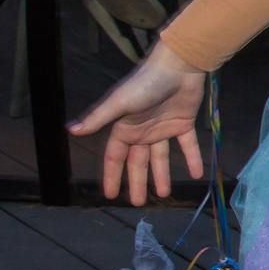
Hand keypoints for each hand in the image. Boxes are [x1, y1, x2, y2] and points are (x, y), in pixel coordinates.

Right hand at [69, 45, 206, 205]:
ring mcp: (163, 128)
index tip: (110, 195)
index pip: (114, 158)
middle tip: (139, 203)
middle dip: (137, 182)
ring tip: (164, 194)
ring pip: (161, 157)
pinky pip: (188, 145)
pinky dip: (193, 158)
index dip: (112, 175)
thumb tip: (70, 130)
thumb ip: (98, 118)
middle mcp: (141, 130)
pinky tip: (197, 174)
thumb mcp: (119, 102)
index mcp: (124, 128)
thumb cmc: (146, 83)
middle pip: (137, 162)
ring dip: (162, 175)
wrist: (178, 66)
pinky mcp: (183, 123)